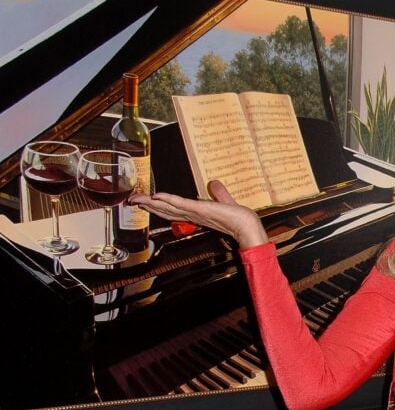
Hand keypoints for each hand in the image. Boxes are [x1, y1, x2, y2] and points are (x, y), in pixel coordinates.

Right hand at [130, 180, 268, 247]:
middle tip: (132, 200)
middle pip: (165, 210)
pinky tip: (156, 197)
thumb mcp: (225, 201)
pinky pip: (180, 204)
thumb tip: (214, 183)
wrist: (247, 226)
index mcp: (196, 214)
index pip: (172, 209)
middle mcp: (192, 215)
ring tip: (136, 199)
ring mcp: (194, 213)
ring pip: (168, 207)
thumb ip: (219, 193)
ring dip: (151, 203)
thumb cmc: (238, 218)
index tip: (145, 201)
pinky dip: (168, 200)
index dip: (158, 206)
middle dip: (147, 205)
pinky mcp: (199, 210)